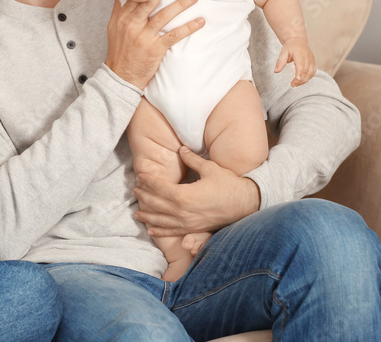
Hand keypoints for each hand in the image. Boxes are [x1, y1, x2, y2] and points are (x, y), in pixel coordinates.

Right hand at [105, 0, 204, 89]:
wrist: (120, 77)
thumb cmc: (119, 51)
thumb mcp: (113, 28)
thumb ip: (119, 10)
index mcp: (123, 17)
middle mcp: (132, 24)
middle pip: (151, 1)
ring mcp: (143, 36)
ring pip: (164, 16)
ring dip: (181, 5)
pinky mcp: (155, 48)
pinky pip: (174, 35)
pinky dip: (188, 28)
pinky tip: (200, 22)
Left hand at [132, 146, 260, 235]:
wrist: (245, 204)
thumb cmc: (228, 184)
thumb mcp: (210, 168)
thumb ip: (193, 159)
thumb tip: (181, 149)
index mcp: (185, 195)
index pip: (160, 188)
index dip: (149, 182)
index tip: (140, 176)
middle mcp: (183, 211)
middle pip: (157, 204)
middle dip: (144, 197)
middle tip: (134, 191)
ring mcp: (188, 223)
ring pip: (161, 220)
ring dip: (148, 216)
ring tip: (136, 213)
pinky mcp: (193, 229)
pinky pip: (173, 231)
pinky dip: (160, 231)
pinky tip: (151, 230)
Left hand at [275, 37, 316, 86]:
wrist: (298, 41)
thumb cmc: (290, 47)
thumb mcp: (283, 52)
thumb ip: (280, 62)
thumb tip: (276, 71)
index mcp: (300, 53)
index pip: (301, 64)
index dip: (300, 72)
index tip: (297, 79)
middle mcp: (308, 57)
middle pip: (306, 70)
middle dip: (300, 79)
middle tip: (292, 85)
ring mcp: (312, 60)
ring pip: (311, 73)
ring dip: (304, 80)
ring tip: (296, 84)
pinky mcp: (313, 63)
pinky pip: (312, 72)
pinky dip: (308, 78)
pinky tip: (301, 81)